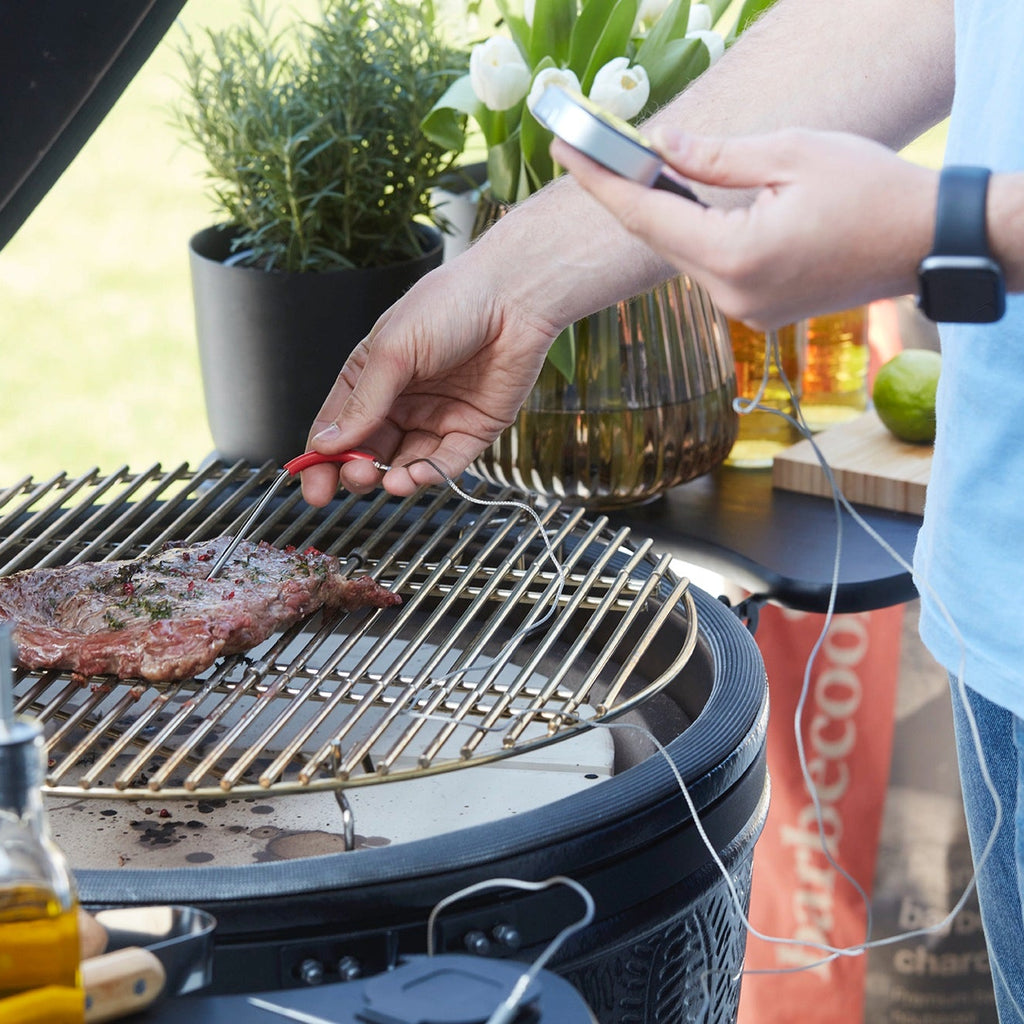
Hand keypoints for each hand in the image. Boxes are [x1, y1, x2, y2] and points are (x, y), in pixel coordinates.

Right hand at [300, 256, 558, 504]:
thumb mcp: (393, 351)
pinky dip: (429, 474)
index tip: (313, 487)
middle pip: (368, 451)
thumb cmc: (451, 304)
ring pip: (405, 463)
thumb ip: (363, 402)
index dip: (321, 458)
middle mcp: (401, 400)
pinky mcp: (472, 429)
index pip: (336, 426)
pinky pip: (445, 462)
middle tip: (356, 476)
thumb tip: (327, 444)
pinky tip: (418, 474)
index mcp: (371, 374)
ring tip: (390, 482)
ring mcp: (436, 416)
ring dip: (393, 479)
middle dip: (357, 471)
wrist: (515, 298)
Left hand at [552, 126, 937, 328]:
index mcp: (736, 257)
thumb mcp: (792, 153)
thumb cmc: (873, 191)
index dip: (600, 181)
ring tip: (635, 168)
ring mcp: (745, 311)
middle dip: (624, 194)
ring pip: (683, 255)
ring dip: (662, 214)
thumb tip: (661, 145)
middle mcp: (732, 296)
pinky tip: (683, 203)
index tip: (565, 150)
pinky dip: (694, 235)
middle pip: (658, 240)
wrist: (929, 243)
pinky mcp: (759, 311)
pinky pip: (710, 268)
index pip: (646, 216)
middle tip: (591, 151)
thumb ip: (716, 156)